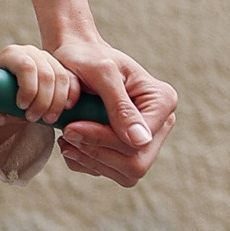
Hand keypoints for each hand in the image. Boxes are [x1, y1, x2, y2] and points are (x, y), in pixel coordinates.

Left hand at [0, 40, 79, 155]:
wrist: (6, 94)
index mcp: (11, 55)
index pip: (25, 66)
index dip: (28, 88)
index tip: (21, 106)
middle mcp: (31, 53)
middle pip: (46, 73)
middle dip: (43, 101)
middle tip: (33, 118)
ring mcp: (47, 59)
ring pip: (61, 77)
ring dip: (57, 102)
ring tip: (47, 119)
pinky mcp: (60, 69)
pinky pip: (72, 81)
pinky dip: (70, 97)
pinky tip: (64, 110)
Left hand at [46, 34, 175, 187]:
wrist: (76, 57)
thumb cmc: (89, 57)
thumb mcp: (102, 74)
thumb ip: (120, 106)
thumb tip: (141, 141)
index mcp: (163, 102)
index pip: (139, 142)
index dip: (103, 140)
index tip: (70, 128)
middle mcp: (160, 124)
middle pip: (136, 164)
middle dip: (97, 153)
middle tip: (67, 134)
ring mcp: (145, 139)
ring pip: (124, 174)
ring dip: (90, 160)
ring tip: (66, 138)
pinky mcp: (127, 150)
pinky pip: (111, 172)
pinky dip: (86, 162)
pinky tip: (71, 143)